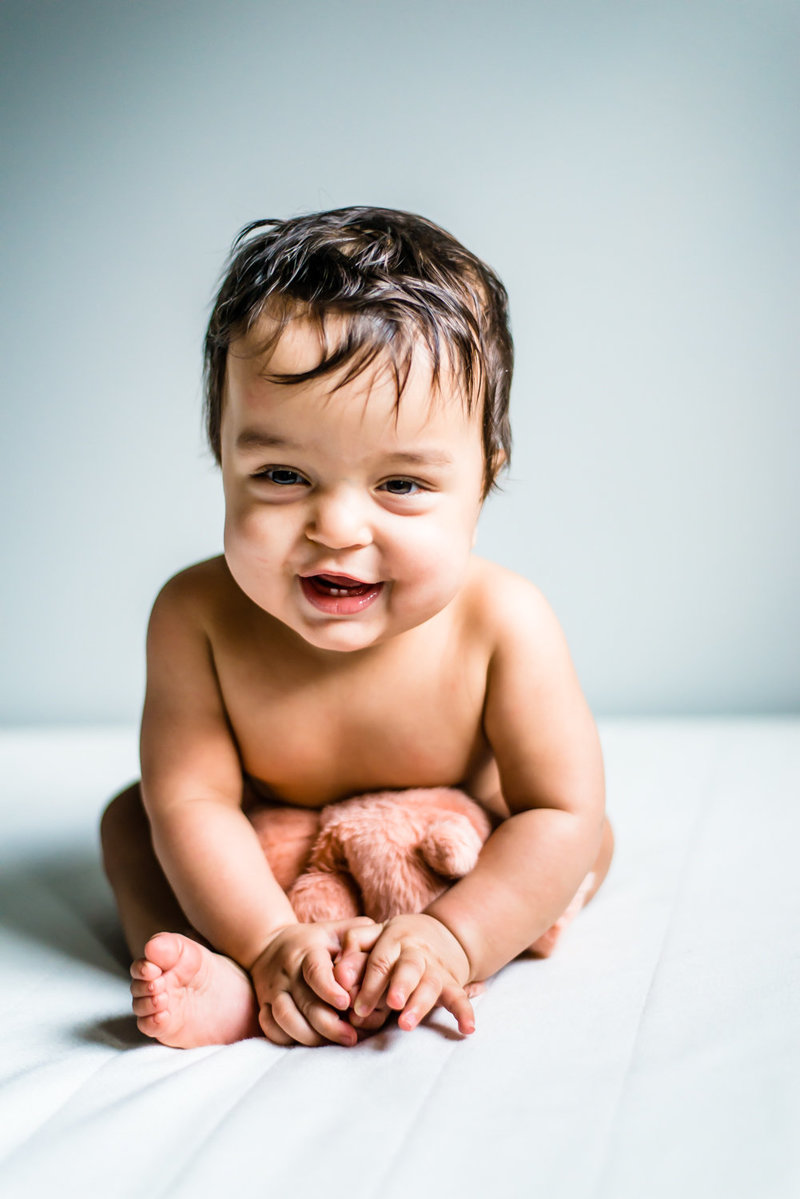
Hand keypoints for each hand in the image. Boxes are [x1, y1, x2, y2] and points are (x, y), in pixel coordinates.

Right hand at [250, 918, 378, 1046]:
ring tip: (334, 1043)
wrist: (269, 944)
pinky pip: (270, 1027)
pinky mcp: (263, 1005)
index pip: (315, 971)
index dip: (329, 989)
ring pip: (285, 1018)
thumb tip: (383, 945)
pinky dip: (288, 1039)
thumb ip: (359, 935)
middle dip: (329, 1024)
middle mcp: (287, 971)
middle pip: (304, 1003)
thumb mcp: (337, 930)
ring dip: (310, 1036)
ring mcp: (273, 989)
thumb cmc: (315, 941)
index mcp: (306, 951)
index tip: (347, 1004)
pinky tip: (309, 1042)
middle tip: (352, 1037)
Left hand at [338, 914, 475, 1035]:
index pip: (380, 960)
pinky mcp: (451, 982)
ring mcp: (435, 967)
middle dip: (400, 985)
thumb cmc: (396, 940)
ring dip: (420, 1003)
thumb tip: (338, 974)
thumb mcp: (375, 934)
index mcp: (394, 939)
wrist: (441, 933)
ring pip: (430, 983)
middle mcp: (416, 952)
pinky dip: (464, 1012)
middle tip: (391, 1004)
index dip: (369, 983)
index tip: (356, 1008)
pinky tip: (467, 1029)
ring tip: (406, 1024)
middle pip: (408, 967)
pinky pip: (459, 996)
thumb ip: (354, 947)